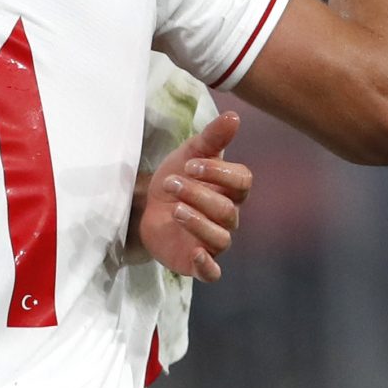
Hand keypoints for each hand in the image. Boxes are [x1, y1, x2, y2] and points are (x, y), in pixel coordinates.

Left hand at [133, 111, 251, 280]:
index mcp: (230, 189)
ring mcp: (214, 241)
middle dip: (197, 195)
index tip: (190, 164)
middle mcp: (228, 216)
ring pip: (220, 237)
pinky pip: (212, 272)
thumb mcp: (189, 154)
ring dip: (197, 222)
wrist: (146, 205)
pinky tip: (195, 254)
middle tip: (170, 183)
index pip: (241, 182)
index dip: (219, 173)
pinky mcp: (197, 262)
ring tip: (175, 209)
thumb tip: (234, 116)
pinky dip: (207, 266)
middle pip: (226, 209)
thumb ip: (212, 137)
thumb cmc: (176, 178)